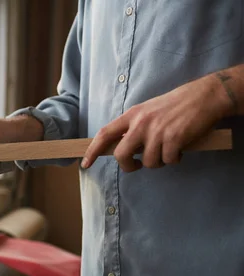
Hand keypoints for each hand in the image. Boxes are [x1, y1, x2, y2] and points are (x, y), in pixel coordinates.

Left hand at [81, 74, 230, 171]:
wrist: (205, 96)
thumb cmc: (177, 105)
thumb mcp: (148, 111)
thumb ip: (134, 127)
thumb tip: (123, 148)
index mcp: (132, 115)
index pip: (105, 134)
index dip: (92, 150)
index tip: (85, 163)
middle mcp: (141, 123)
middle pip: (121, 155)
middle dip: (128, 166)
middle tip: (138, 165)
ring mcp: (157, 131)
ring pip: (148, 162)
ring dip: (160, 161)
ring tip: (169, 149)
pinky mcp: (173, 139)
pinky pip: (168, 161)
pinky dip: (175, 159)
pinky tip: (181, 148)